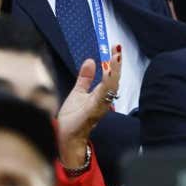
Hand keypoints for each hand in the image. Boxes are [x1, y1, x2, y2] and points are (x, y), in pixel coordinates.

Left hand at [55, 45, 121, 169]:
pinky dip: (107, 85)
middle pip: (114, 80)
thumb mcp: (78, 92)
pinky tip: (108, 74)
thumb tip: (91, 61)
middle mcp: (103, 100)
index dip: (114, 63)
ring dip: (114, 71)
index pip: (111, 76)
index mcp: (100, 95)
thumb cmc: (73, 119)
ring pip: (111, 87)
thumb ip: (85, 78)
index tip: (116, 48)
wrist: (67, 137)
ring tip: (116, 57)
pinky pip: (103, 96)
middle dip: (117, 64)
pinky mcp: (93, 111)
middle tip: (118, 48)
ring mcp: (99, 106)